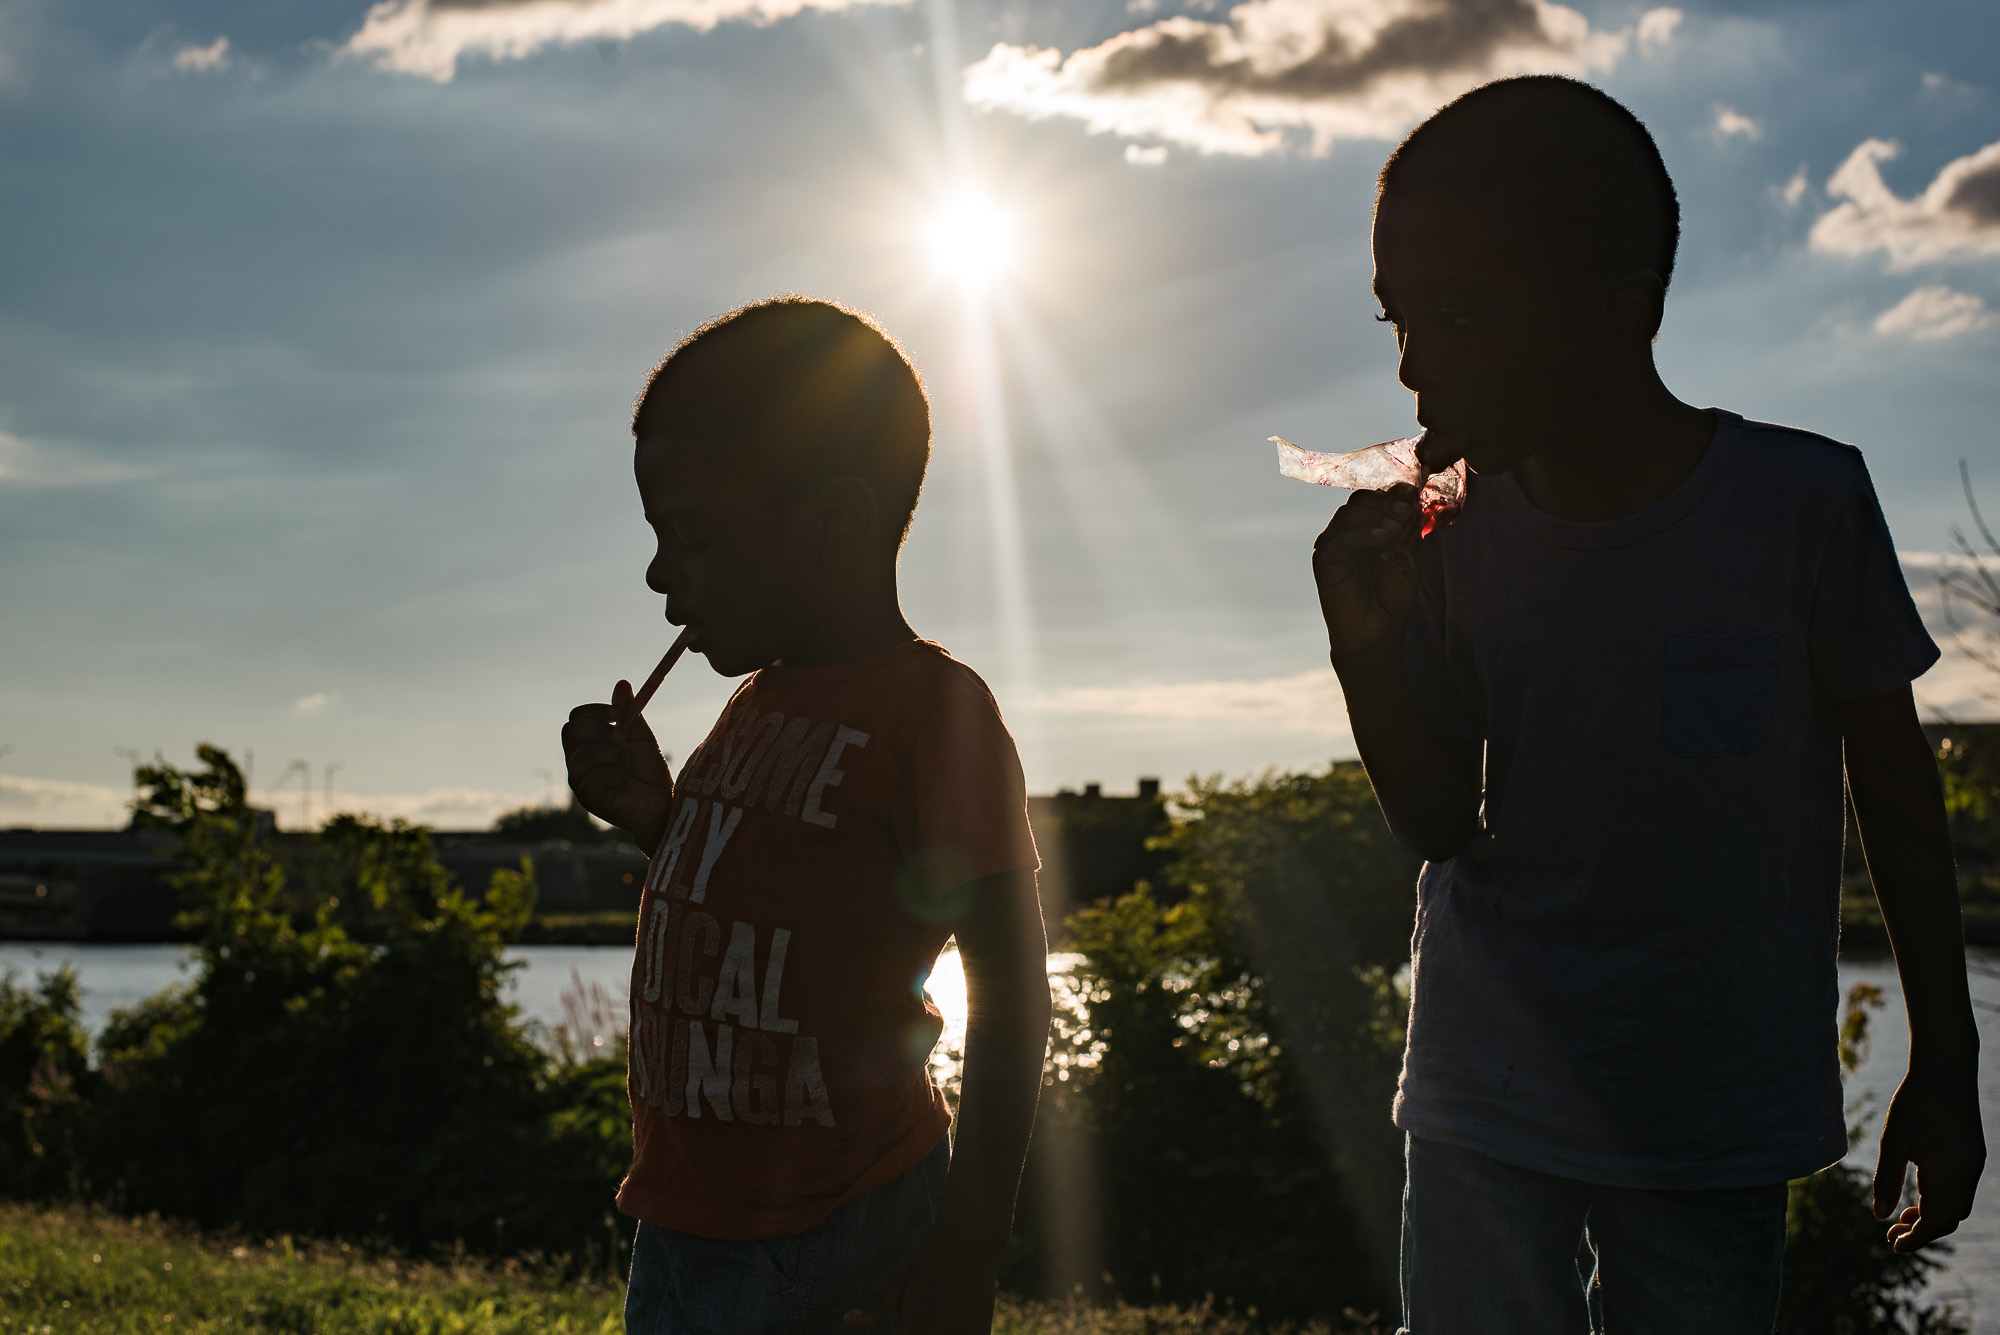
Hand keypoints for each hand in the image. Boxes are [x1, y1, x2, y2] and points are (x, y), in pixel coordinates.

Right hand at [561, 680, 674, 849]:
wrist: (663, 803)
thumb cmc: (650, 773)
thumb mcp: (641, 738)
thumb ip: (629, 714)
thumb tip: (622, 683)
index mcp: (588, 745)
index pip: (575, 719)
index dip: (595, 711)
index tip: (619, 714)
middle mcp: (578, 763)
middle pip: (570, 732)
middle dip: (599, 730)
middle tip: (623, 739)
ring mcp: (581, 783)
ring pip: (582, 755)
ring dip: (612, 755)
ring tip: (627, 765)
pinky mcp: (589, 800)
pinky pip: (593, 778)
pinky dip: (614, 776)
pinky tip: (624, 783)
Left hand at [843, 1230, 995, 1333]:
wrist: (971, 1241)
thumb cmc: (928, 1260)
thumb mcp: (896, 1281)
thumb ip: (874, 1307)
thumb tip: (846, 1320)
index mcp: (910, 1333)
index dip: (902, 1330)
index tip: (902, 1321)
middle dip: (912, 1329)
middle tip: (919, 1306)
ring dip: (933, 1330)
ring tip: (936, 1306)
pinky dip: (953, 1331)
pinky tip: (951, 1315)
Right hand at [1313, 483, 1421, 664]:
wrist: (1377, 631)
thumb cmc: (1393, 595)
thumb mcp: (1410, 557)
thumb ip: (1410, 530)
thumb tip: (1413, 500)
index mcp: (1369, 525)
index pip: (1377, 496)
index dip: (1394, 490)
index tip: (1412, 491)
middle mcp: (1349, 530)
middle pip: (1361, 500)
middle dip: (1386, 502)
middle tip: (1406, 512)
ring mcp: (1334, 544)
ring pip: (1349, 514)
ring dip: (1376, 516)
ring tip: (1397, 529)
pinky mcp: (1323, 561)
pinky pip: (1340, 540)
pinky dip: (1363, 534)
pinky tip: (1384, 537)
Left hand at [1871, 1062, 1985, 1251]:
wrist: (1947, 1067)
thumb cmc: (1916, 1102)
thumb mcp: (1894, 1142)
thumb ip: (1887, 1179)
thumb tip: (1879, 1215)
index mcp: (1951, 1176)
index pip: (1936, 1222)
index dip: (1916, 1239)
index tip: (1893, 1247)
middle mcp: (1969, 1174)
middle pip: (1949, 1217)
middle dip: (1923, 1231)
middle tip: (1892, 1235)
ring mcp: (1973, 1163)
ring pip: (1956, 1203)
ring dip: (1931, 1214)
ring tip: (1901, 1217)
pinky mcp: (1972, 1153)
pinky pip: (1959, 1188)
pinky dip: (1940, 1198)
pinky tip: (1918, 1192)